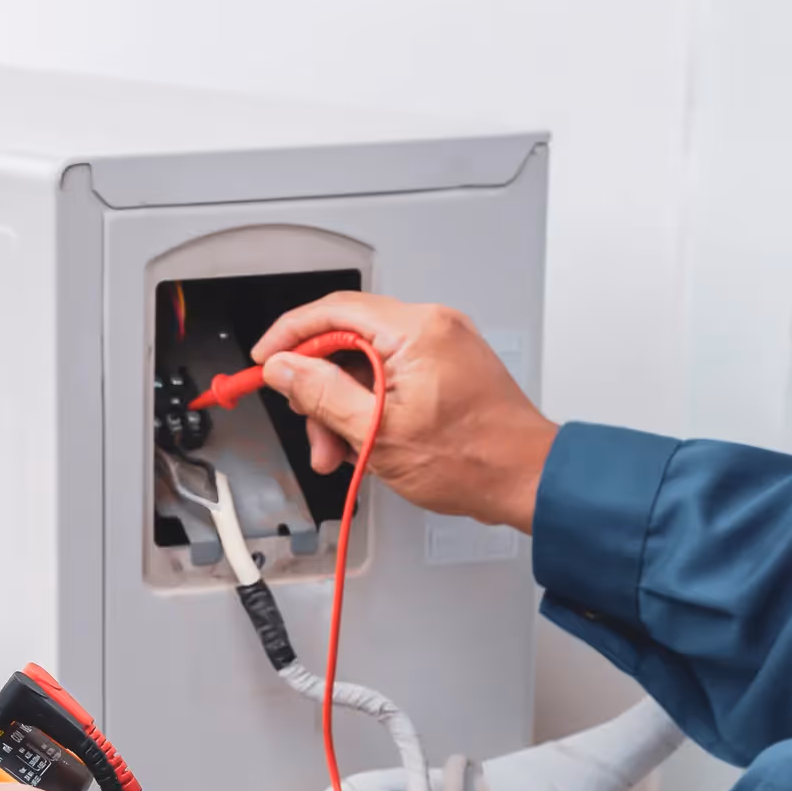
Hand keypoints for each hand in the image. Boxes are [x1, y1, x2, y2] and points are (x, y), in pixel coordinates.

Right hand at [251, 293, 557, 532]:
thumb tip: (284, 368)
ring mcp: (442, 344)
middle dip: (318, 386)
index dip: (289, 335)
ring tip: (339, 451)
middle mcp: (432, 326)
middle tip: (309, 426)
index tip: (265, 361)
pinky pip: (390, 373)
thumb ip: (322, 394)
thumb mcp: (377, 433)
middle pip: (346, 339)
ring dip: (342, 405)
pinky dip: (368, 405)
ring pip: (365, 362)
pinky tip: (363, 441)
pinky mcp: (446, 364)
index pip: (333, 311)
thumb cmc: (472, 460)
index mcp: (416, 331)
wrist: (525, 478)